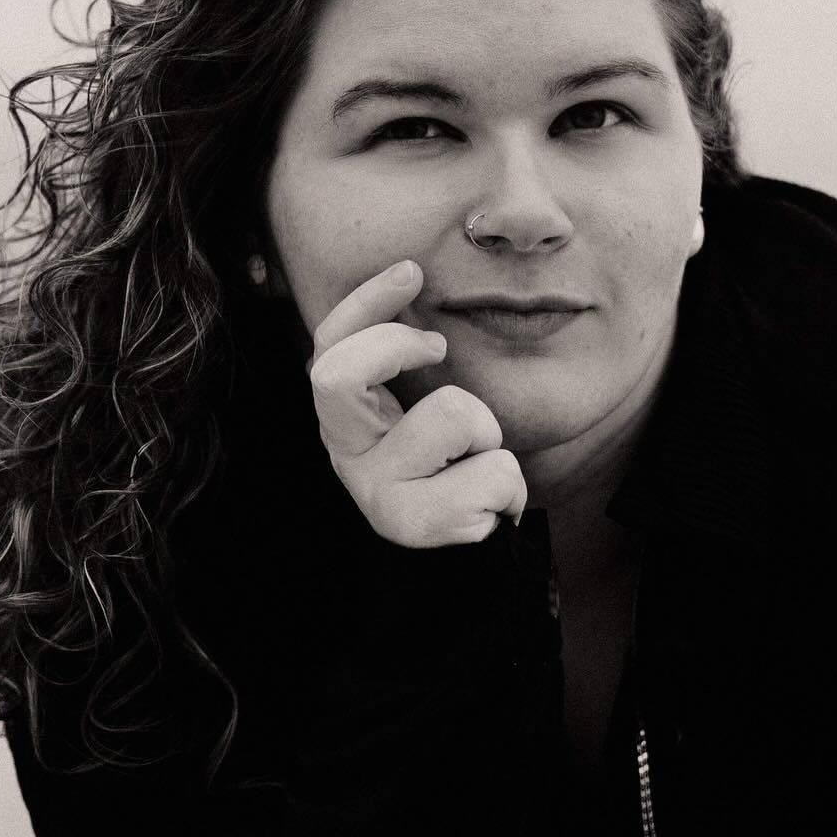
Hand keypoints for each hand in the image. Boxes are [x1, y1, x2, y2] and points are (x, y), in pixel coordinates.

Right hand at [307, 260, 526, 547]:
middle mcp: (344, 451)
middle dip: (398, 346)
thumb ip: (402, 355)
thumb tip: (413, 273)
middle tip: (439, 349)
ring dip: (488, 431)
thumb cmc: (449, 470)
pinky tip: (489, 506)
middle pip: (337, 373)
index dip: (365, 301)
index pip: (329, 345)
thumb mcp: (419, 408)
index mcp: (344, 416)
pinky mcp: (413, 522)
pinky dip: (507, 483)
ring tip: (477, 461)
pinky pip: (492, 472)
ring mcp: (373, 488)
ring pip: (453, 414)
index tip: (413, 271)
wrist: (462, 565)